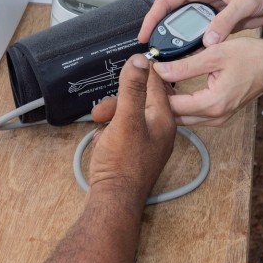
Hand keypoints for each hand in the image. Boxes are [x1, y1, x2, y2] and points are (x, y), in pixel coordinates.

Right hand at [88, 55, 176, 205]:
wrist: (112, 203)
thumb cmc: (122, 164)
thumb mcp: (126, 119)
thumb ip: (132, 89)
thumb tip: (140, 59)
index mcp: (164, 119)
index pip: (156, 84)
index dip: (139, 73)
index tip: (125, 65)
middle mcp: (160, 130)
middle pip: (139, 100)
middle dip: (117, 102)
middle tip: (101, 112)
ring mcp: (148, 143)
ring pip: (128, 116)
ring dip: (110, 117)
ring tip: (98, 128)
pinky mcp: (135, 154)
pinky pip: (122, 132)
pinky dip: (110, 134)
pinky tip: (102, 143)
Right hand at [138, 0, 262, 48]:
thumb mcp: (245, 2)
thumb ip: (225, 21)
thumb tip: (208, 40)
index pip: (167, 0)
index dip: (152, 18)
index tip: (144, 35)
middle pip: (172, 16)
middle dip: (163, 34)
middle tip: (156, 53)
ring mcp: (209, 10)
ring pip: (185, 27)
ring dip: (179, 42)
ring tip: (171, 59)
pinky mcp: (219, 22)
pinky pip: (201, 35)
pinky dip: (195, 46)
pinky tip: (191, 58)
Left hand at [151, 32, 262, 126]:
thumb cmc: (253, 57)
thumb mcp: (215, 55)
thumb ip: (185, 65)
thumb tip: (160, 69)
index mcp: (213, 104)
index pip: (172, 106)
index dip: (156, 90)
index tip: (147, 75)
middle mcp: (216, 117)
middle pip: (176, 116)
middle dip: (160, 100)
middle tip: (149, 81)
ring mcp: (220, 117)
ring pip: (185, 117)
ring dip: (172, 102)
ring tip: (161, 82)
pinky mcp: (223, 113)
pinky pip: (196, 114)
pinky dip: (184, 103)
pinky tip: (177, 87)